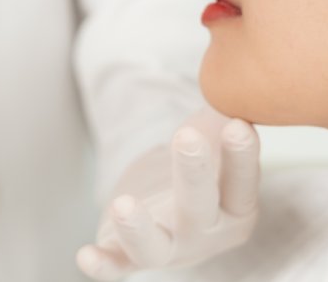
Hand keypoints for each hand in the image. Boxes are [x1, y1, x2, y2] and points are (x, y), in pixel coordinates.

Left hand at [76, 109, 259, 279]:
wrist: (169, 204)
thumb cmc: (203, 165)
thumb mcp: (218, 136)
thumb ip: (230, 106)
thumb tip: (242, 66)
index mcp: (237, 206)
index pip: (243, 182)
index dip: (242, 157)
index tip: (239, 124)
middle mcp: (205, 233)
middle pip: (200, 207)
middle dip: (194, 173)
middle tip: (187, 135)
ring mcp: (167, 248)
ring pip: (154, 247)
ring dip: (139, 229)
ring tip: (124, 205)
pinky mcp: (128, 255)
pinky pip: (116, 267)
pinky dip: (102, 266)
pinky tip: (84, 254)